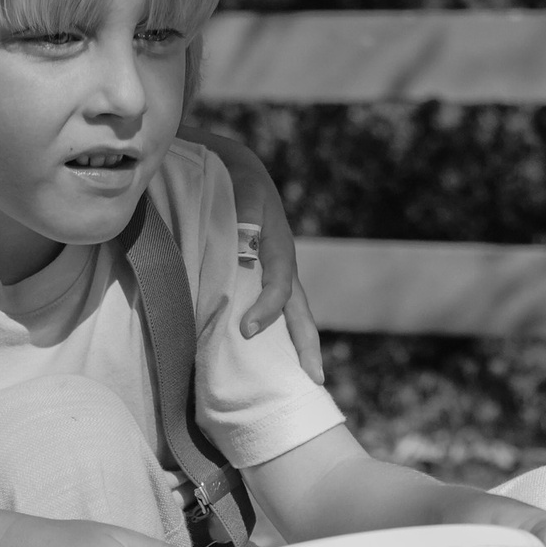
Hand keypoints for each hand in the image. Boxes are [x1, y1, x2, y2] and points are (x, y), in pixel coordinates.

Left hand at [187, 122, 326, 384]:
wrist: (230, 167)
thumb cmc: (232, 176)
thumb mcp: (240, 184)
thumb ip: (245, 208)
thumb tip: (247, 237)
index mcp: (278, 246)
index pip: (280, 285)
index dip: (268, 309)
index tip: (248, 330)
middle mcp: (281, 265)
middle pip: (299, 311)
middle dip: (307, 345)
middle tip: (315, 379)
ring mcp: (272, 275)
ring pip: (290, 314)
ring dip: (294, 346)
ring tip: (300, 379)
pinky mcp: (257, 280)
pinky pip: (269, 311)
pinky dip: (271, 335)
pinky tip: (260, 362)